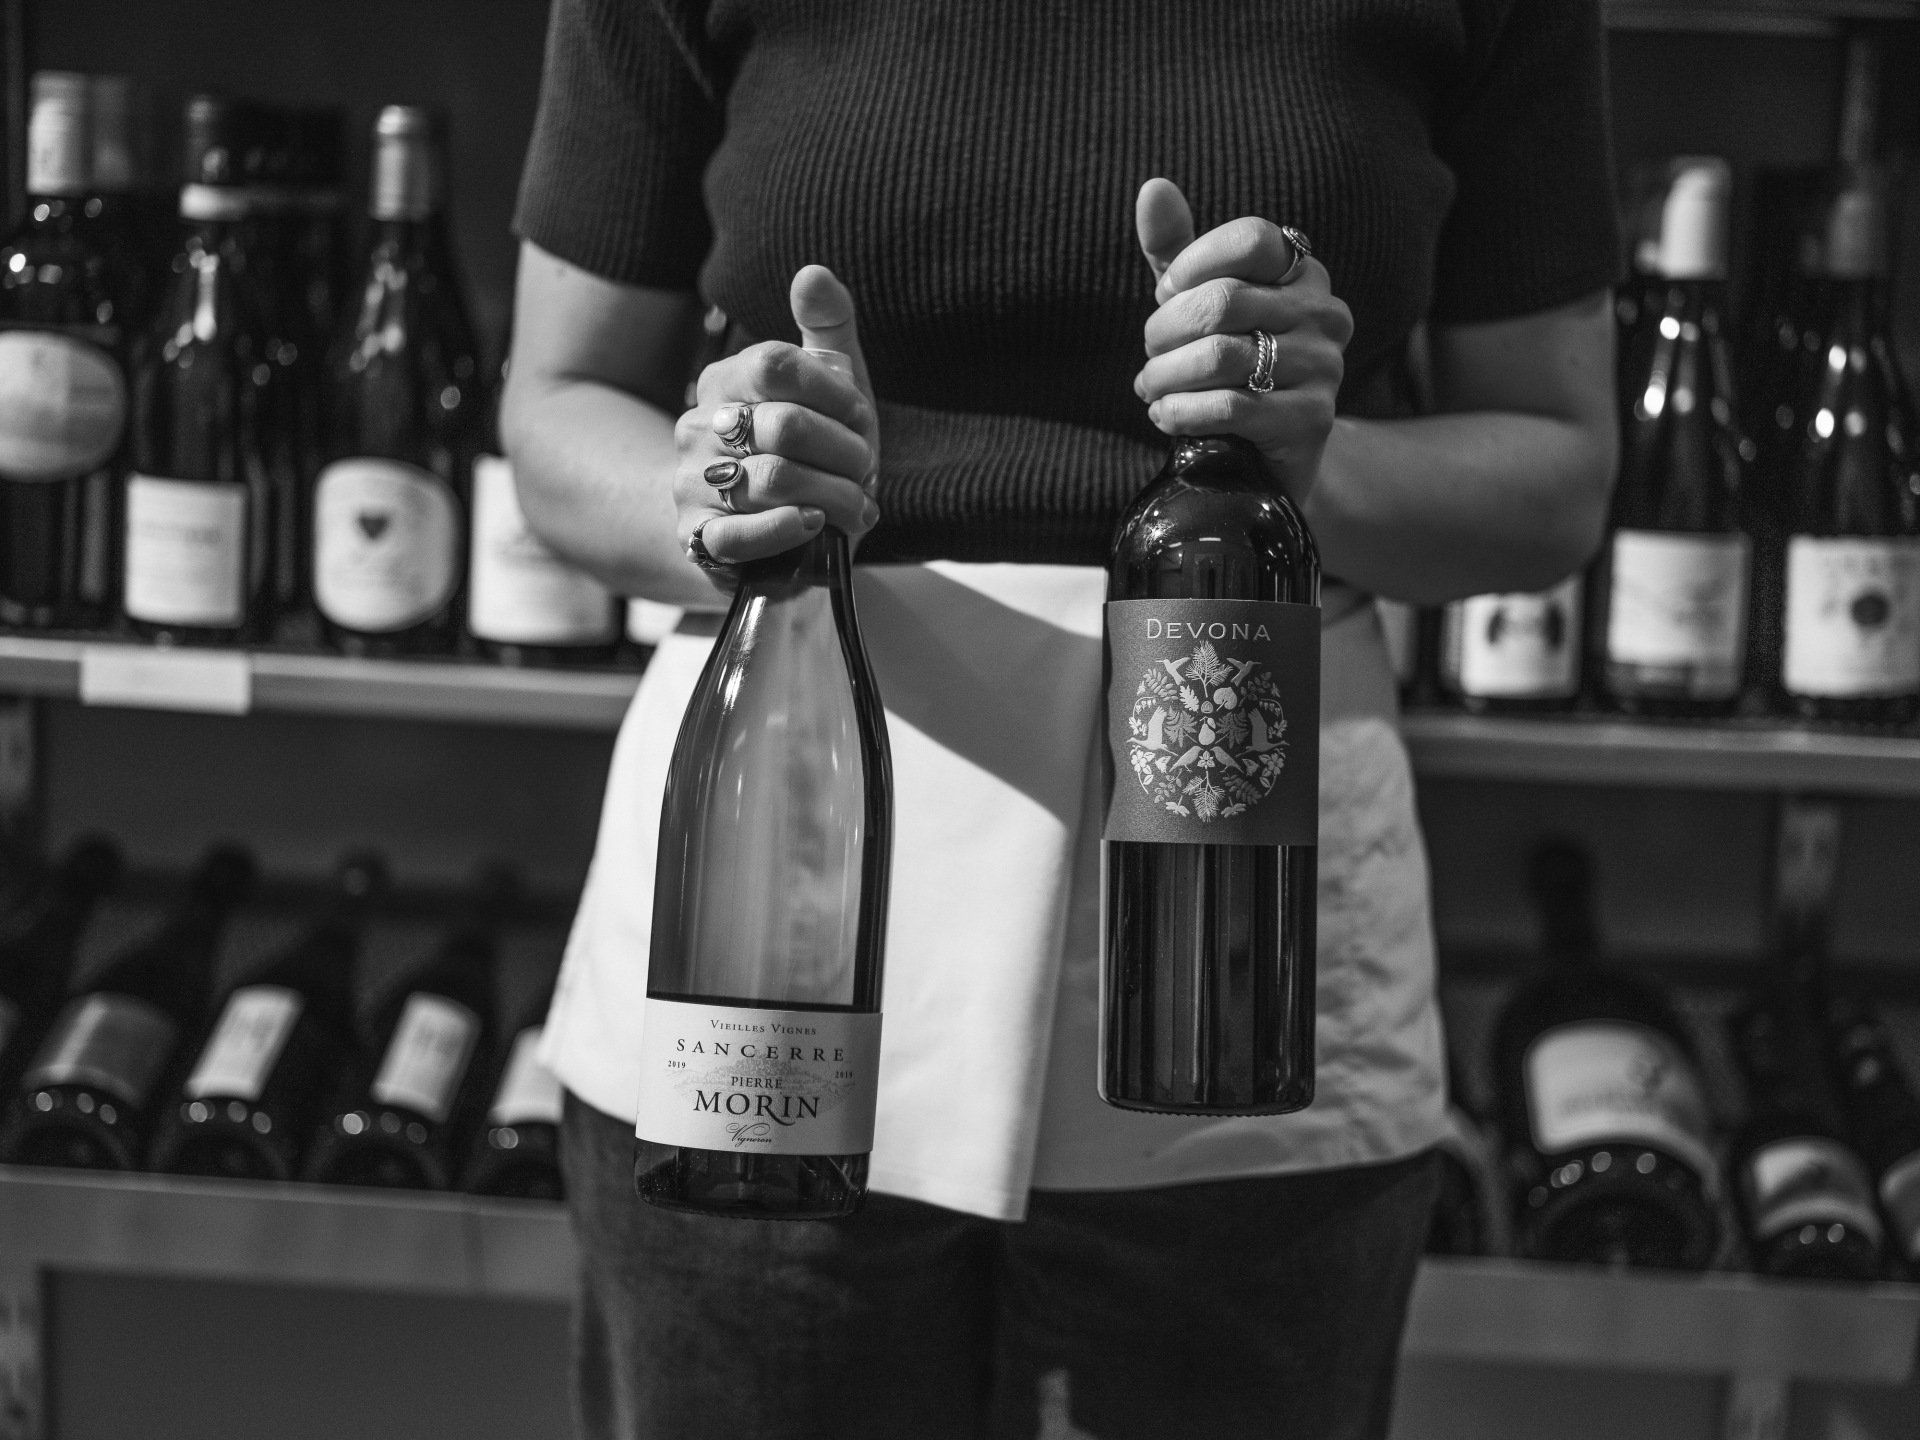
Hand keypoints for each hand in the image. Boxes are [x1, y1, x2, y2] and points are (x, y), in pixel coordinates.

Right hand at [673, 265, 880, 582]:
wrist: (770, 535)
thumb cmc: (810, 455)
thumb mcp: (830, 390)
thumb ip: (826, 329)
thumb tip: (812, 272)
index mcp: (724, 382)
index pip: (776, 364)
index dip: (834, 393)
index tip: (860, 417)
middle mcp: (697, 427)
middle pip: (786, 425)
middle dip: (845, 452)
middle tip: (866, 469)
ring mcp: (691, 483)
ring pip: (774, 479)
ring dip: (835, 495)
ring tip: (855, 505)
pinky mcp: (697, 538)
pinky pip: (741, 534)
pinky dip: (788, 530)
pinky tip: (816, 526)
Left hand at [1133, 178, 1351, 502]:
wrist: (1267, 455)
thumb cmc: (1228, 366)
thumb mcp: (1199, 305)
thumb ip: (1176, 252)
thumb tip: (1153, 188)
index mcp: (1303, 273)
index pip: (1251, 239)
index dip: (1192, 265)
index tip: (1166, 294)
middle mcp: (1325, 313)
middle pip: (1224, 301)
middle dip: (1165, 330)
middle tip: (1150, 353)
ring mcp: (1326, 367)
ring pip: (1221, 357)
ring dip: (1166, 376)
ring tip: (1151, 388)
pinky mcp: (1313, 420)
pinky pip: (1231, 408)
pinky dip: (1181, 412)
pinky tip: (1165, 417)